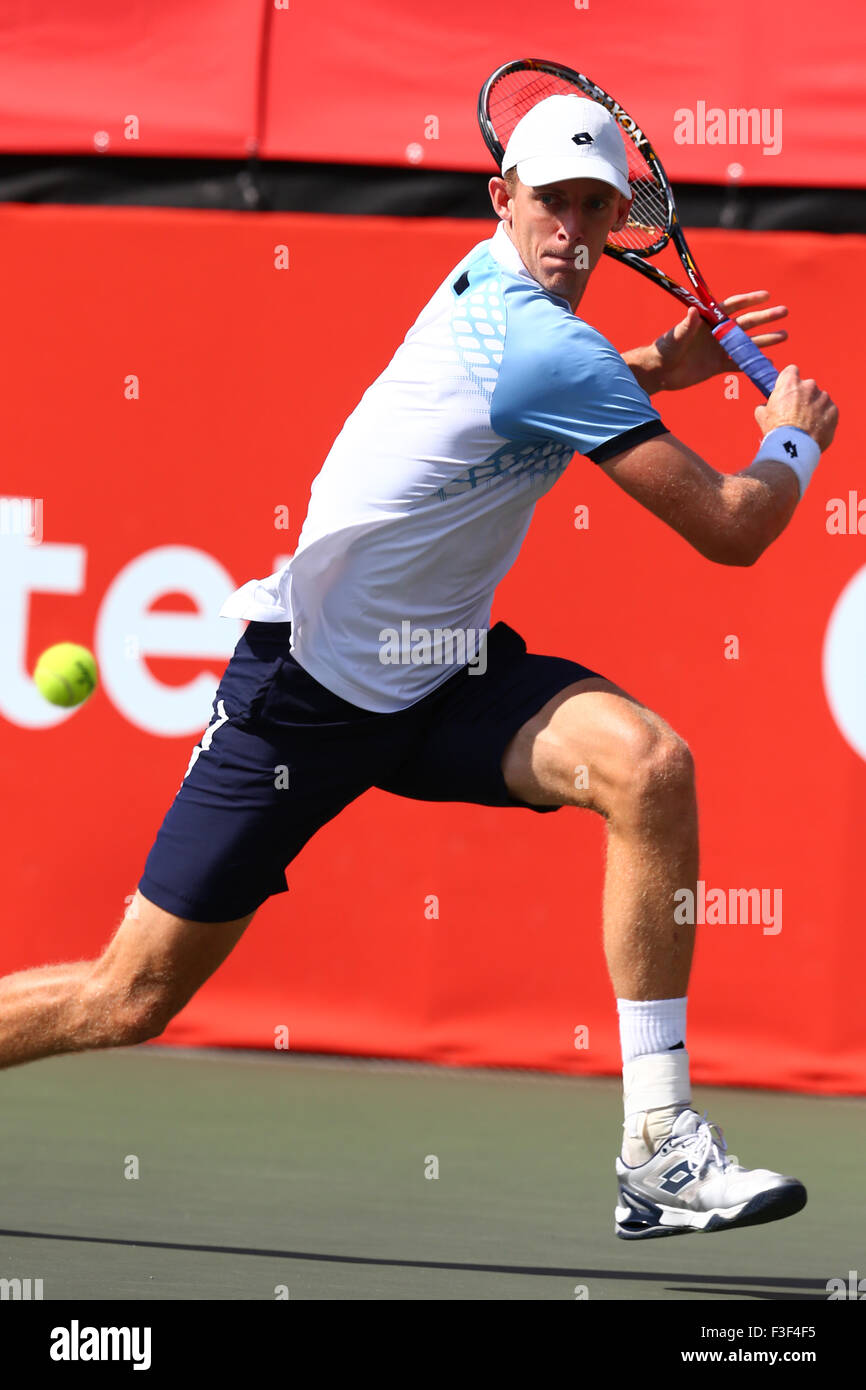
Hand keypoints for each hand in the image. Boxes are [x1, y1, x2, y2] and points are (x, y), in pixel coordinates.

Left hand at [652, 291, 788, 390]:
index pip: (733, 306)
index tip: (766, 296)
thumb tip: (693, 311)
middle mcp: (717, 333)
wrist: (659, 371)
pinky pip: (739, 364)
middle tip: (783, 312)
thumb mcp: (676, 336)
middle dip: (765, 317)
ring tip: (784, 335)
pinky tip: (768, 361)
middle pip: (746, 323)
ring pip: (747, 343)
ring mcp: (719, 349)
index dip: (750, 300)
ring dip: (765, 339)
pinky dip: (752, 362)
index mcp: (709, 320)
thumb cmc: (665, 348)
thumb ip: (686, 325)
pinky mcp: (717, 366)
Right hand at [755, 363, 838, 451]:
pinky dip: (824, 418)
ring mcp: (823, 398)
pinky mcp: (833, 410)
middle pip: (807, 386)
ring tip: (806, 425)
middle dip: (803, 397)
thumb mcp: (762, 415)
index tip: (787, 390)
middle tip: (796, 413)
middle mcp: (809, 386)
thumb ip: (765, 405)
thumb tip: (764, 407)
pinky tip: (815, 429)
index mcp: (790, 383)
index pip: (791, 370)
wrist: (794, 447)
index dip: (789, 380)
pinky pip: (829, 411)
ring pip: (819, 399)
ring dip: (814, 407)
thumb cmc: (776, 430)